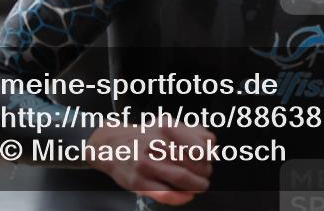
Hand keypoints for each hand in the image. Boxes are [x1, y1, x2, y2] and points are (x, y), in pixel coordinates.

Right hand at [85, 124, 214, 205]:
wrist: (112, 146)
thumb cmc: (145, 137)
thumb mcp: (168, 124)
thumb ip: (192, 131)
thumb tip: (211, 145)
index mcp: (167, 127)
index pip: (200, 145)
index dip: (209, 157)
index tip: (209, 161)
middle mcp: (156, 143)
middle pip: (194, 163)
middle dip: (204, 173)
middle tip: (204, 176)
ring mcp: (146, 163)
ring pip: (182, 178)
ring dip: (196, 186)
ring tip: (198, 187)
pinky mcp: (138, 182)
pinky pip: (165, 193)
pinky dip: (180, 198)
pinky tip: (186, 196)